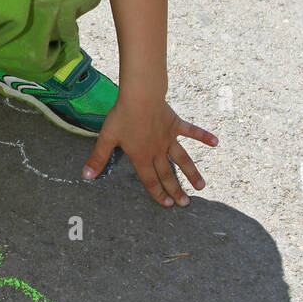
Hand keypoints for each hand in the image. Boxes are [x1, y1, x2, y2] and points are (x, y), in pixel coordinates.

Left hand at [82, 95, 217, 207]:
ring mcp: (169, 138)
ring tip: (202, 186)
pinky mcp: (176, 124)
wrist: (140, 96)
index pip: (150, 180)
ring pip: (183, 159)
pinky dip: (204, 136)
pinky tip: (216, 142)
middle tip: (186, 203)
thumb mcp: (106, 138)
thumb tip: (86, 176)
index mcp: (141, 156)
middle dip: (176, 190)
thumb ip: (97, 158)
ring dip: (192, 173)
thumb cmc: (122, 116)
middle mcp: (157, 151)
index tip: (168, 205)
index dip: (158, 194)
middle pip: (168, 174)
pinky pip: (192, 132)